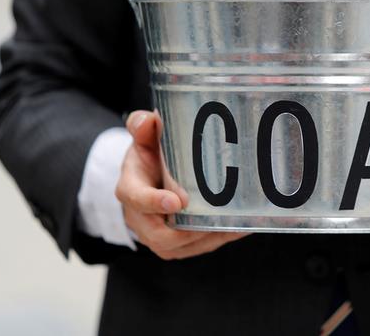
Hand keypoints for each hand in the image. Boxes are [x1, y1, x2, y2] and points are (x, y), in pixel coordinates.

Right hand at [115, 110, 246, 259]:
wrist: (146, 181)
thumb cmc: (148, 157)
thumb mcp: (143, 139)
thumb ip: (143, 126)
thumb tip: (148, 120)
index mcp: (130, 189)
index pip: (137, 199)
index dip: (154, 203)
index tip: (177, 201)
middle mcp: (139, 218)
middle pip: (159, 235)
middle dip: (187, 231)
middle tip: (213, 219)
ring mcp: (155, 235)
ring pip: (179, 247)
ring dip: (206, 238)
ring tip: (232, 224)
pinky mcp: (174, 245)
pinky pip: (194, 249)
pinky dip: (217, 239)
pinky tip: (239, 227)